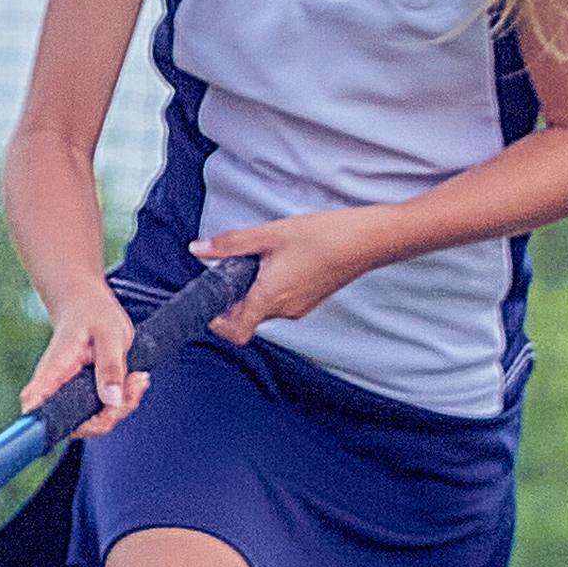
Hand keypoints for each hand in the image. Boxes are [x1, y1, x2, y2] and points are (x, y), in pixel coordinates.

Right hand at [22, 289, 140, 434]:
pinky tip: (135, 381)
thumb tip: (111, 402)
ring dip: (122, 407)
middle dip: (110, 416)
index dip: (45, 425)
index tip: (83, 420)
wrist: (86, 304)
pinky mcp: (82, 397)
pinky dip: (123, 402)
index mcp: (52, 371)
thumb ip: (110, 368)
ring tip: (138, 377)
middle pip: (75, 425)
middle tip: (134, 384)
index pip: (35, 405)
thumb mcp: (109, 336)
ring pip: (94, 422)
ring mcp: (68, 396)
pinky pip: (102, 412)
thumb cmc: (93, 314)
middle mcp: (54, 389)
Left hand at [191, 208, 384, 335]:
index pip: (235, 332)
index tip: (210, 300)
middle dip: (235, 295)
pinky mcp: (312, 300)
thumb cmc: (324, 236)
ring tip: (263, 256)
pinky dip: (274, 285)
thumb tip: (198, 250)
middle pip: (247, 316)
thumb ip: (231, 244)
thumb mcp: (270, 234)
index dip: (216, 322)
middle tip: (234, 264)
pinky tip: (284, 258)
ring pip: (265, 306)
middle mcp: (285, 311)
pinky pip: (283, 300)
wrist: (369, 239)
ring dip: (255, 287)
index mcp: (270, 299)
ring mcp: (301, 308)